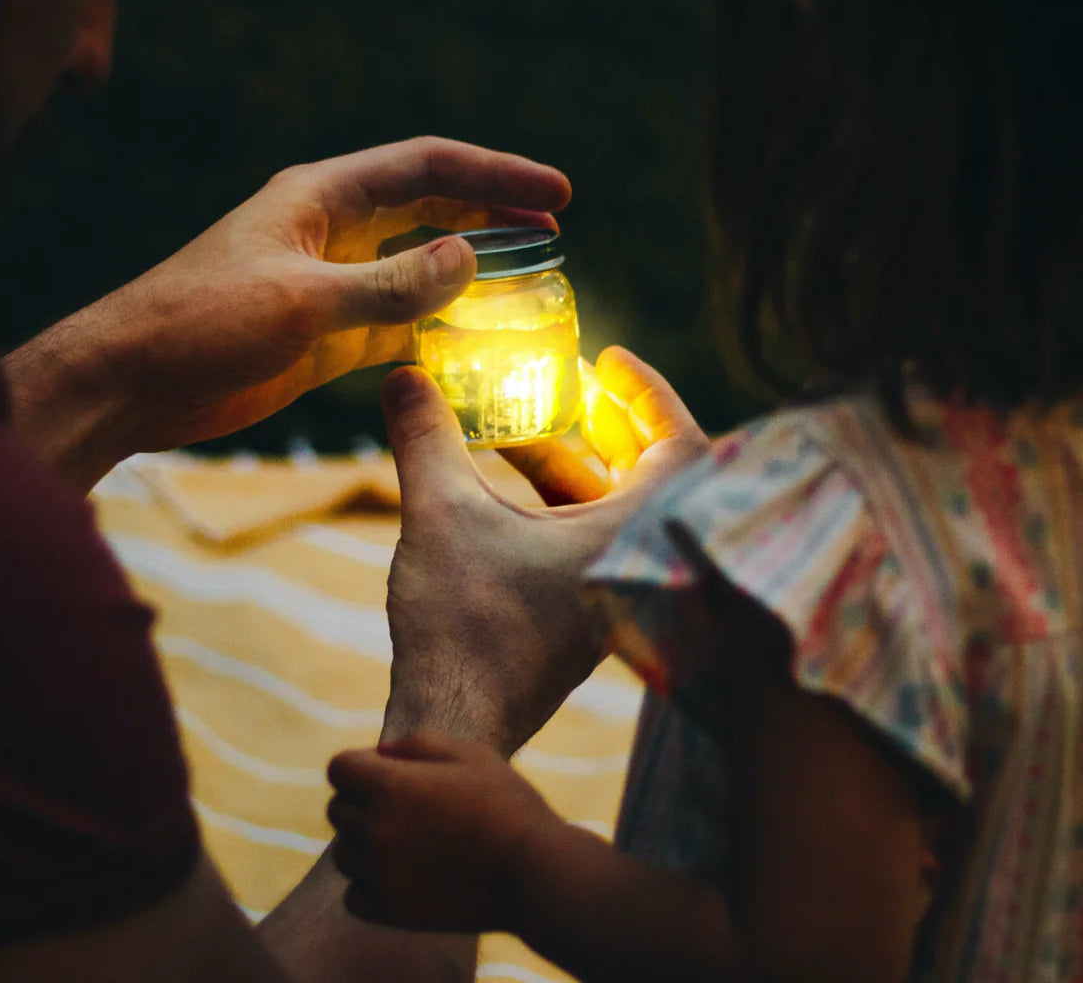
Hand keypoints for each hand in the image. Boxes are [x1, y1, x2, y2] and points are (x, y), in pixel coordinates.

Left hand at [4, 137, 568, 488]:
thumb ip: (389, 284)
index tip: (555, 193)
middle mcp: (335, 230)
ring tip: (531, 274)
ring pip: (420, 263)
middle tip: (555, 224)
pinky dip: (440, 322)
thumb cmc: (200, 323)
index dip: (496, 174)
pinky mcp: (328, 332)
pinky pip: (401, 318)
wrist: (134, 381)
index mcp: (324, 197)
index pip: (428, 168)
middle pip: (431, 207)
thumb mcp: (301, 301)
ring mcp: (334, 281)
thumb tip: (468, 259)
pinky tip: (476, 333)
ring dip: (471, 267)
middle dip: (493, 211)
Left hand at [327, 732, 558, 932]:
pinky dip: (370, 884)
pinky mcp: (388, 911)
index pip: (339, 768)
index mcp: (390, 784)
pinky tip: (403, 874)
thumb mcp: (469, 753)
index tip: (387, 773)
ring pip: (344, 852)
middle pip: (338, 809)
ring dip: (365, 844)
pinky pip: (354, 894)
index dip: (360, 765)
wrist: (532, 871)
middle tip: (406, 808)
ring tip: (409, 841)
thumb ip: (417, 744)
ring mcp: (378, 873)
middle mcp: (374, 828)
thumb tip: (381, 753)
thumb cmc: (505, 803)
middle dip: (362, 801)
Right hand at [380, 346, 707, 755]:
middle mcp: (634, 564)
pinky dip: (558, 498)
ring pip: (610, 506)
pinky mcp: (582, 611)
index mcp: (629, 538)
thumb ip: (425, 437)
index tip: (609, 358)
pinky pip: (587, 535)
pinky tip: (505, 473)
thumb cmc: (462, 626)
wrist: (453, 725)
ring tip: (523, 417)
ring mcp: (609, 591)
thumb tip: (402, 373)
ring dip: (573, 458)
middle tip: (573, 381)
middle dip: (609, 419)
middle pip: (648, 471)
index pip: (680, 446)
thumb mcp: (440, 513)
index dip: (649, 393)